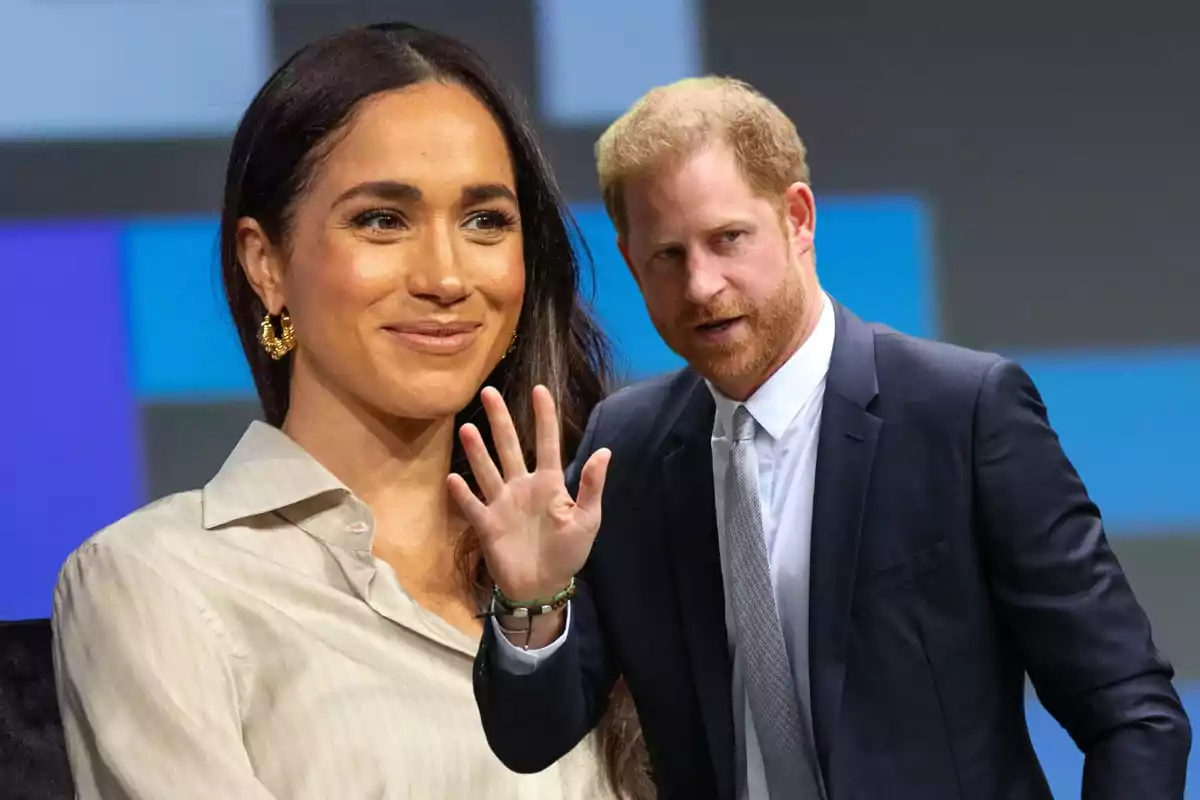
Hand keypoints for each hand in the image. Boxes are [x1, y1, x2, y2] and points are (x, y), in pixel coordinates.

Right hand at [447, 385, 609, 604]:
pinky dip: (463, 494)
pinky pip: (472, 505)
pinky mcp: (487, 525)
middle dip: (499, 420)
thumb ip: (592, 486)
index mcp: (549, 484)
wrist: (544, 587)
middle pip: (508, 447)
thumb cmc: (569, 553)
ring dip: (477, 450)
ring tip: (467, 427)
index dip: (543, 417)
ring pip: (487, 470)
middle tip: (488, 391)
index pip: (545, 443)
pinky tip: (452, 477)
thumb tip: (605, 451)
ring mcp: (502, 504)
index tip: (539, 390)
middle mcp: (522, 487)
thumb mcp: (588, 520)